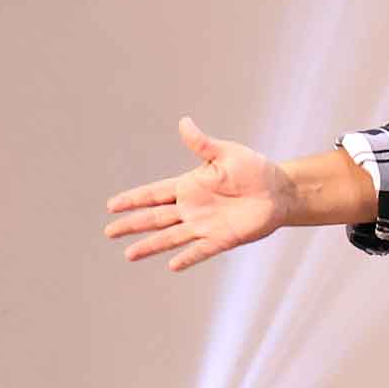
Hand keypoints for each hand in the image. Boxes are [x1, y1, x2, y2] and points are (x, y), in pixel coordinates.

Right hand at [105, 117, 292, 272]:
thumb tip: (184, 122)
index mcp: (189, 186)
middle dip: (132, 224)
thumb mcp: (226, 153)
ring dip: (151, 245)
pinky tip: (172, 265)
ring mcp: (205, 225)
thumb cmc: (253, 169)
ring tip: (129, 254)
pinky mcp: (222, 238)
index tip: (111, 205)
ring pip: (171, 237)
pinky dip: (188, 257)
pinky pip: (201, 250)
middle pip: (155, 218)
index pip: (154, 194)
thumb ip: (202, 143)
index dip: (133, 199)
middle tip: (109, 232)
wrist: (279, 190)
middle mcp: (192, 208)